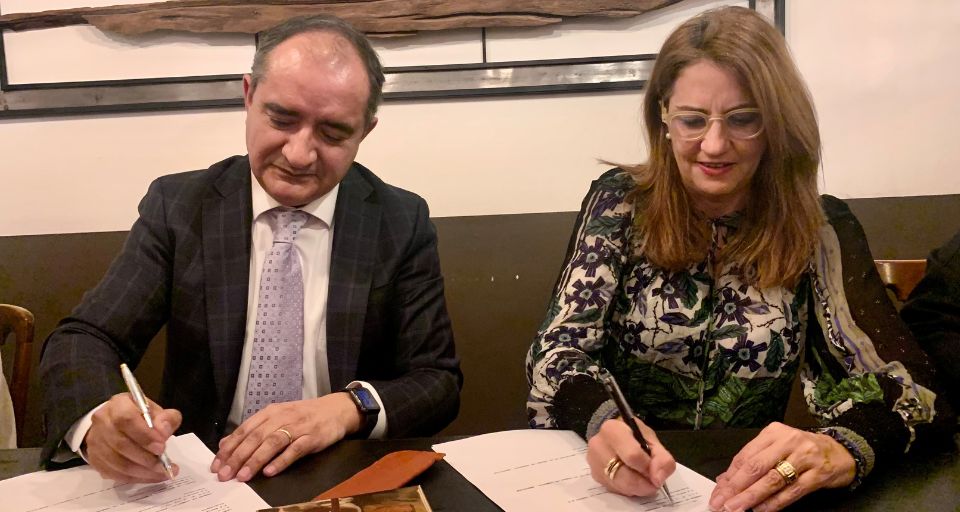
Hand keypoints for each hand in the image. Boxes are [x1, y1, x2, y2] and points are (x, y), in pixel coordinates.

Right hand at [84, 392, 181, 482]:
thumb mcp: (157, 411)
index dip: (144, 436)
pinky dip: (135, 478)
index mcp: (118, 404)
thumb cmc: (140, 416)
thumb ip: (166, 418)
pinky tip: (151, 477)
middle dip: (146, 458)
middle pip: (121, 444)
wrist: (116, 423)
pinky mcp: (95, 460)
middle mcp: (102, 421)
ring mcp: (95, 442)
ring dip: (143, 471)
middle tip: (165, 465)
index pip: (126, 419)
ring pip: (117, 463)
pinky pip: (114, 473)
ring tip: (162, 473)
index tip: (161, 447)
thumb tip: (164, 431)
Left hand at [211, 393, 361, 481]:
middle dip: (238, 457)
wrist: (336, 409)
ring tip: (243, 476)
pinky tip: (270, 472)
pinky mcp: (312, 437)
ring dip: (255, 461)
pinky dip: (281, 461)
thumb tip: (226, 443)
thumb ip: (253, 429)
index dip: (229, 448)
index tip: (217, 464)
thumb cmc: (304, 415)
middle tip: (225, 475)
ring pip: (272, 443)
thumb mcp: (277, 417)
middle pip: (255, 437)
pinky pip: (295, 450)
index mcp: (270, 412)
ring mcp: (298, 427)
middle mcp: (282, 418)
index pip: (244, 430)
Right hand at [586, 417, 675, 496]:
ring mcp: (594, 462)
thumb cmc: (634, 436)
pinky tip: (631, 479)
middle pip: (625, 475)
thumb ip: (662, 458)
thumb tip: (658, 479)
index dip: (648, 468)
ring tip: (643, 479)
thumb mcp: (652, 440)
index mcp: (613, 430)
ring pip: (620, 486)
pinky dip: (627, 489)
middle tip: (653, 482)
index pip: (632, 456)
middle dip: (644, 483)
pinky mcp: (595, 475)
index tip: (657, 472)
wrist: (613, 435)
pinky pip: (615, 489)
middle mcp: (598, 445)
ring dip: (637, 488)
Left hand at [709, 422, 855, 511]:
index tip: (718, 492)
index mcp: (773, 432)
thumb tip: (725, 479)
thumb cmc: (804, 450)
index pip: (745, 456)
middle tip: (722, 503)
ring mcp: (804, 457)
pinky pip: (791, 492)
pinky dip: (774, 503)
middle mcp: (788, 441)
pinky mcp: (818, 474)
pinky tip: (761, 510)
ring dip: (751, 497)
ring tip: (736, 508)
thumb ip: (754, 461)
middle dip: (735, 488)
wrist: (842, 451)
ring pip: (772, 480)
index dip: (729, 476)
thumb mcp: (778, 448)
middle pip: (756, 467)